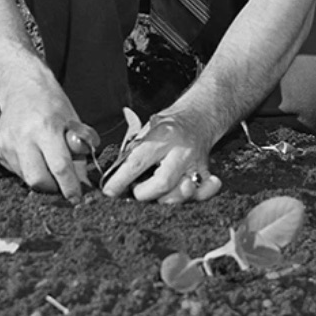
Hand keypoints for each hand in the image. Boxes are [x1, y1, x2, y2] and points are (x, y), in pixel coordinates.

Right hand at [0, 76, 98, 202]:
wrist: (21, 86)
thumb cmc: (52, 103)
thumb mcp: (73, 121)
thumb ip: (79, 151)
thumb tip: (84, 181)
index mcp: (45, 127)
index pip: (59, 167)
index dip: (70, 187)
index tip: (77, 197)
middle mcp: (22, 136)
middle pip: (38, 180)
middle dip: (54, 188)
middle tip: (64, 185)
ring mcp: (6, 143)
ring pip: (26, 178)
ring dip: (42, 178)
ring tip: (48, 161)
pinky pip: (16, 171)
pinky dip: (29, 169)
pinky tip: (33, 154)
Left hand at [100, 111, 222, 204]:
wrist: (199, 117)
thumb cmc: (168, 126)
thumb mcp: (147, 129)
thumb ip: (133, 151)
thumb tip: (115, 176)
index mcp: (163, 135)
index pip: (137, 162)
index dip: (121, 180)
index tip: (109, 191)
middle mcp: (182, 149)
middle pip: (162, 182)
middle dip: (144, 193)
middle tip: (136, 191)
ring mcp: (196, 162)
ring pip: (182, 192)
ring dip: (165, 198)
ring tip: (156, 192)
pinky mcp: (206, 172)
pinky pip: (204, 192)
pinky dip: (197, 196)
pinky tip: (188, 191)